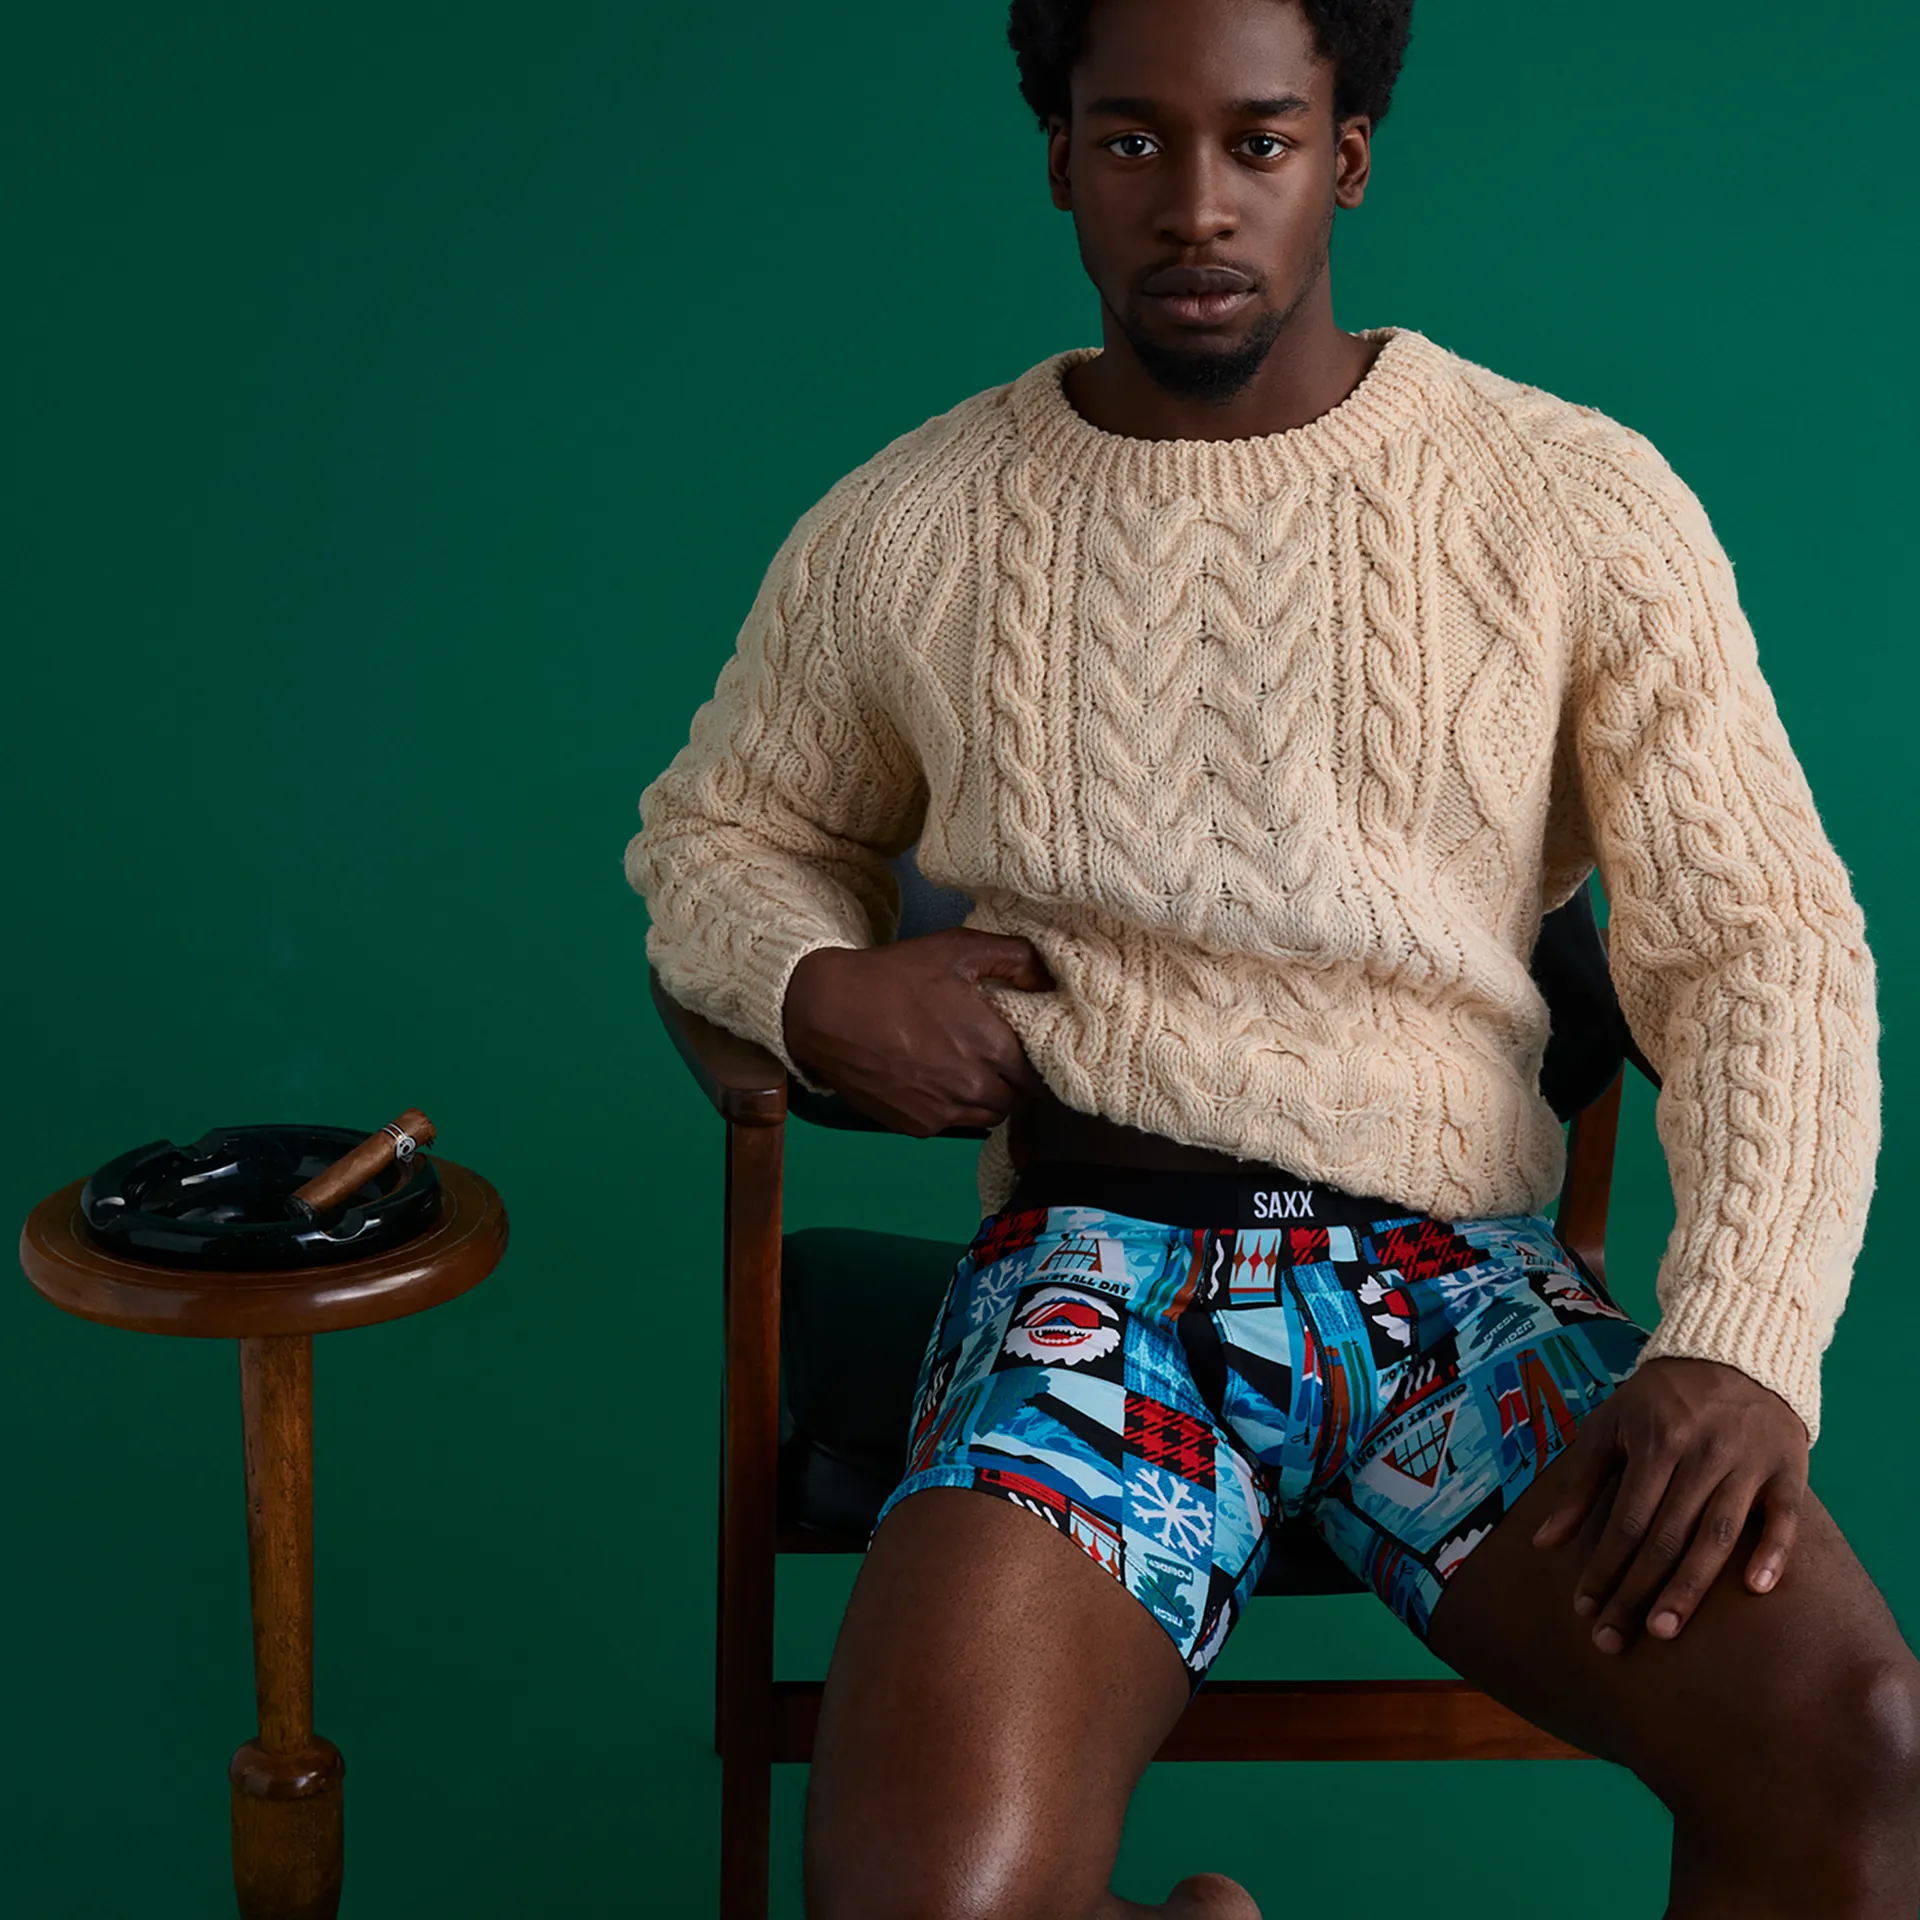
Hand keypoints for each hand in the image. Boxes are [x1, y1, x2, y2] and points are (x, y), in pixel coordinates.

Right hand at [781, 930, 1054, 1136]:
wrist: (826, 1011)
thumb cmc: (893, 977)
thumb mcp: (956, 949)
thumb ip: (1014, 958)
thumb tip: (1048, 978)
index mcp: (993, 1047)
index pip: (1039, 1076)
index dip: (1035, 1063)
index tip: (1024, 1049)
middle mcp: (974, 1088)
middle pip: (1017, 1100)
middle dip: (1013, 1082)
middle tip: (996, 1057)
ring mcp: (944, 1113)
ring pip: (986, 1116)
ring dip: (985, 1098)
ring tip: (967, 1069)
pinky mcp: (915, 1126)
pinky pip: (951, 1124)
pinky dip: (952, 1108)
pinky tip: (934, 1079)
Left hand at [1528, 1355, 1808, 1653]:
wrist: (1734, 1353)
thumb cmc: (1660, 1399)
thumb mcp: (1610, 1426)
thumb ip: (1578, 1484)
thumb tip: (1542, 1543)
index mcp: (1654, 1442)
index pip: (1625, 1519)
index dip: (1604, 1567)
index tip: (1584, 1609)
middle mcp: (1700, 1454)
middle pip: (1666, 1535)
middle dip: (1637, 1591)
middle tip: (1614, 1639)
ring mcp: (1747, 1463)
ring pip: (1718, 1535)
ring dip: (1690, 1586)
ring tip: (1664, 1630)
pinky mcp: (1788, 1470)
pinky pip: (1783, 1518)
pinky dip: (1773, 1552)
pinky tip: (1755, 1589)